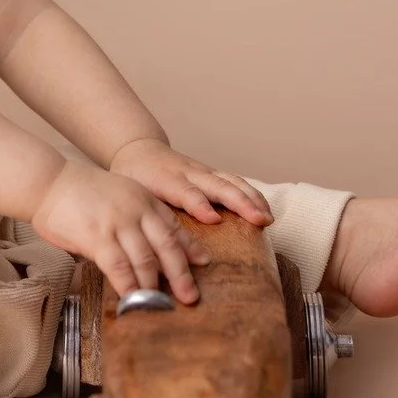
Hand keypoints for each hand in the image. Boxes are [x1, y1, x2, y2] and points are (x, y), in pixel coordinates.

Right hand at [29, 162, 210, 303]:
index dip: (190, 247)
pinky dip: (128, 285)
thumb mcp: (117, 193)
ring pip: (146, 260)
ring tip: (160, 304)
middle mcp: (136, 210)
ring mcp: (118, 223)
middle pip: (167, 246)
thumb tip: (146, 249)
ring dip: (153, 286)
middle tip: (190, 296)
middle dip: (181, 274)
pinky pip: (119, 267)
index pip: (173, 226)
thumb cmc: (77, 191)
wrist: (48, 181)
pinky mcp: (98, 237)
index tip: (203, 262)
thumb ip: (134, 217)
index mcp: (143, 198)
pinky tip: (132, 298)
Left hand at [107, 138, 271, 226]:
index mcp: (167, 180)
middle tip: (258, 220)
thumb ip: (141, 213)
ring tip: (267, 218)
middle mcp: (189, 173)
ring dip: (252, 199)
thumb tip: (144, 247)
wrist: (138, 150)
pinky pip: (235, 182)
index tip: (213, 219)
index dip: (199, 205)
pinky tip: (265, 211)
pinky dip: (252, 195)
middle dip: (240, 202)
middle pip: (217, 185)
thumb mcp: (130, 194)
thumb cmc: (133, 178)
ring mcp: (203, 171)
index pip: (186, 192)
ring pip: (231, 182)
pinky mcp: (212, 173)